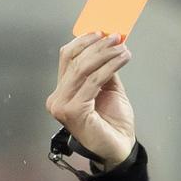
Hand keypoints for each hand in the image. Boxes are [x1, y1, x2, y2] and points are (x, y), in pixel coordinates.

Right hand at [46, 32, 135, 166]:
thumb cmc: (112, 123)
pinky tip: (121, 59)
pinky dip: (109, 66)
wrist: (119, 148)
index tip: (101, 32)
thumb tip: (107, 43)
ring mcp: (62, 106)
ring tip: (122, 48)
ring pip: (83, 69)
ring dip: (105, 54)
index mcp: (62, 92)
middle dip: (97, 46)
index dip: (83, 42)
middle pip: (74, 61)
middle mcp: (57, 99)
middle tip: (115, 37)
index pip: (66, 59)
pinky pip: (93, 81)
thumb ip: (102, 68)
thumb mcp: (107, 88)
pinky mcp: (73, 112)